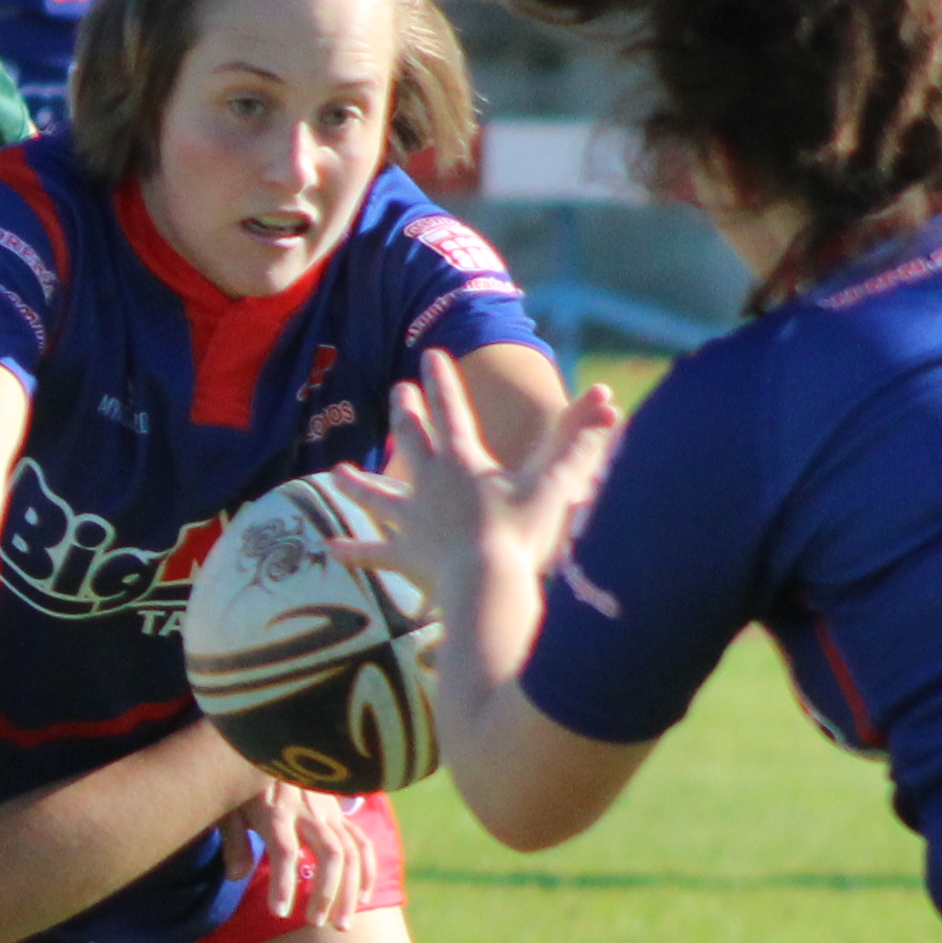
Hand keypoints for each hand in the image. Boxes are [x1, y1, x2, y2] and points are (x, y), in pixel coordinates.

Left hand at [240, 778, 385, 924]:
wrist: (271, 744)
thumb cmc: (244, 780)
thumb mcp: (229, 805)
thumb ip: (233, 841)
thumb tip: (236, 876)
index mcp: (276, 810)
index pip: (285, 850)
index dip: (283, 883)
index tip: (278, 912)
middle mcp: (308, 812)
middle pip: (330, 853)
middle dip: (326, 892)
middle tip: (314, 923)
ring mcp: (328, 813)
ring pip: (351, 853)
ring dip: (349, 891)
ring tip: (340, 925)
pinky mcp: (339, 815)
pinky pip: (362, 843)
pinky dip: (366, 872)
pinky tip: (362, 900)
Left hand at [356, 369, 625, 613]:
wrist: (486, 586)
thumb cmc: (522, 535)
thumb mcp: (555, 484)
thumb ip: (579, 442)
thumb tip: (610, 402)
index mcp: (462, 462)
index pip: (451, 410)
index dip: (441, 382)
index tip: (429, 356)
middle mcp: (430, 484)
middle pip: (410, 439)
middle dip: (405, 413)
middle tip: (399, 392)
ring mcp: (413, 520)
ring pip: (377, 494)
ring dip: (358, 481)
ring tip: (339, 471)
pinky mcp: (406, 555)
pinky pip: (374, 553)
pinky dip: (354, 551)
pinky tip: (331, 549)